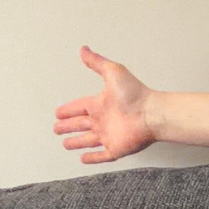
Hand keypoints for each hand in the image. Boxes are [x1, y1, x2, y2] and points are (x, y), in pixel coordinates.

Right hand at [52, 45, 157, 163]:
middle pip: (80, 125)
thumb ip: (97, 62)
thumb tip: (84, 49)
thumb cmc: (136, 94)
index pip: (79, 107)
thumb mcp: (113, 72)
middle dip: (68, 126)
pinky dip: (92, 158)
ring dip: (77, 142)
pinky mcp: (116, 148)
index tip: (58, 112)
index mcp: (100, 104)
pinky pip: (102, 155)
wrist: (152, 113)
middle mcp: (103, 120)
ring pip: (88, 141)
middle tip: (57, 129)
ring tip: (65, 144)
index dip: (68, 110)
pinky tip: (83, 159)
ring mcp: (109, 135)